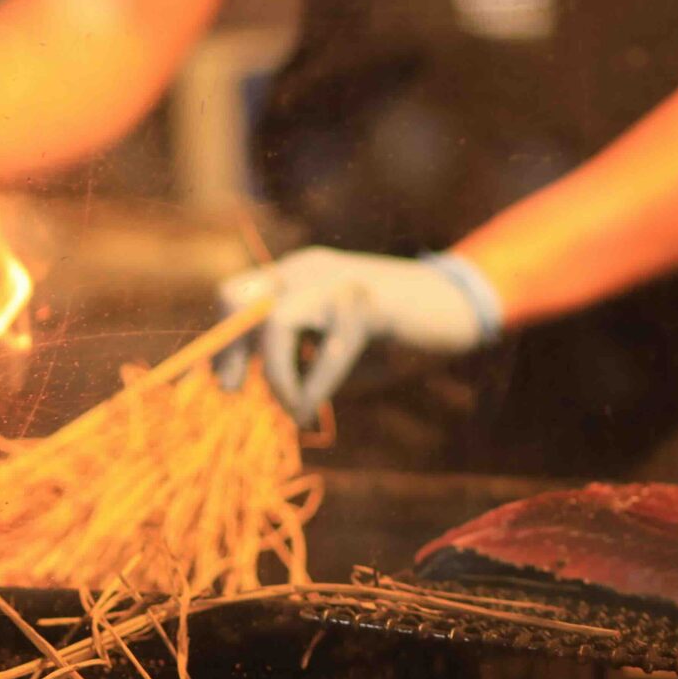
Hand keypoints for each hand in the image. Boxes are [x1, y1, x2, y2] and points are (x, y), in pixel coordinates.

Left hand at [217, 247, 504, 422]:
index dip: (220, 342)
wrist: (457, 304)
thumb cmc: (394, 333)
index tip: (225, 384)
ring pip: (276, 322)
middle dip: (228, 351)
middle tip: (235, 391)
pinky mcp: (368, 303)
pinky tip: (313, 408)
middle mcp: (306, 270)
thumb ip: (300, 359)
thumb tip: (261, 396)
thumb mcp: (335, 346)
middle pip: (238, 300)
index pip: (233, 297)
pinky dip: (315, 387)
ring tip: (292, 407)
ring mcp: (337, 282)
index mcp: (294, 275)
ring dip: (276, 375)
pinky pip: (328, 350)